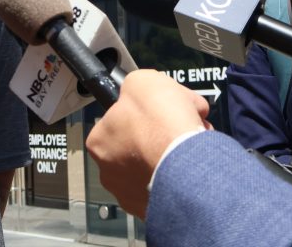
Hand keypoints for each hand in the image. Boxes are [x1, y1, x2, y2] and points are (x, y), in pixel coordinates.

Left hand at [85, 70, 210, 218]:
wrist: (190, 163)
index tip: (157, 111)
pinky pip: (169, 189)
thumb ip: (136, 86)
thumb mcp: (143, 81)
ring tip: (190, 145)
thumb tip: (145, 90)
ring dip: (171, 156)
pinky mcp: (156, 211)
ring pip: (154, 169)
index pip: (117, 122)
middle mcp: (110, 173)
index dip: (142, 113)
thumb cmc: (163, 123)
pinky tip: (192, 166)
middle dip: (158, 136)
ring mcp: (132, 195)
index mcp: (99, 141)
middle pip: (137, 147)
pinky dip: (181, 178)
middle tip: (177, 126)